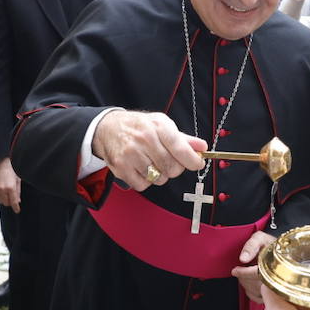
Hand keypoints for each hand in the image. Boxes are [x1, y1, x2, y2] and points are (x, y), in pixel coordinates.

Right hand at [0, 157, 21, 211]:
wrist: (0, 162)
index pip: (13, 202)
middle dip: (10, 201)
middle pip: (6, 203)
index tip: (17, 210)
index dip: (16, 208)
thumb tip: (18, 201)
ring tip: (7, 191)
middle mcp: (2, 189)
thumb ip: (18, 192)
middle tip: (12, 196)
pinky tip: (2, 190)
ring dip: (4, 199)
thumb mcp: (17, 180)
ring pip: (0, 201)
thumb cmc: (10, 169)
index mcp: (10, 187)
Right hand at [91, 109, 205, 191]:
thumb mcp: (161, 124)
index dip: (193, 160)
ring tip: (152, 163)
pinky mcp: (122, 168)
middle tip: (169, 162)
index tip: (198, 164)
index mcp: (158, 126)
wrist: (107, 128)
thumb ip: (183, 138)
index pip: (181, 149)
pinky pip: (144, 185)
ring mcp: (131, 154)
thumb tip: (202, 147)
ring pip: (159, 178)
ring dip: (160, 175)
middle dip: (175, 168)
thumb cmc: (138, 127)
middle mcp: (144, 139)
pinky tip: (142, 169)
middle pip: (172, 168)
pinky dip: (146, 181)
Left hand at [231, 230, 275, 303]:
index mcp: (277, 264)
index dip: (244, 273)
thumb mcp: (260, 238)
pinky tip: (252, 283)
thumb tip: (243, 258)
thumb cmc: (270, 244)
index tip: (235, 270)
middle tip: (239, 271)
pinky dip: (252, 292)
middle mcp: (280, 277)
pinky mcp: (275, 296)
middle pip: (257, 285)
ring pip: (257, 293)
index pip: (258, 274)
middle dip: (244, 278)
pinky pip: (259, 298)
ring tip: (246, 275)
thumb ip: (251, 246)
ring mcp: (278, 288)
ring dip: (247, 284)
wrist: (282, 251)